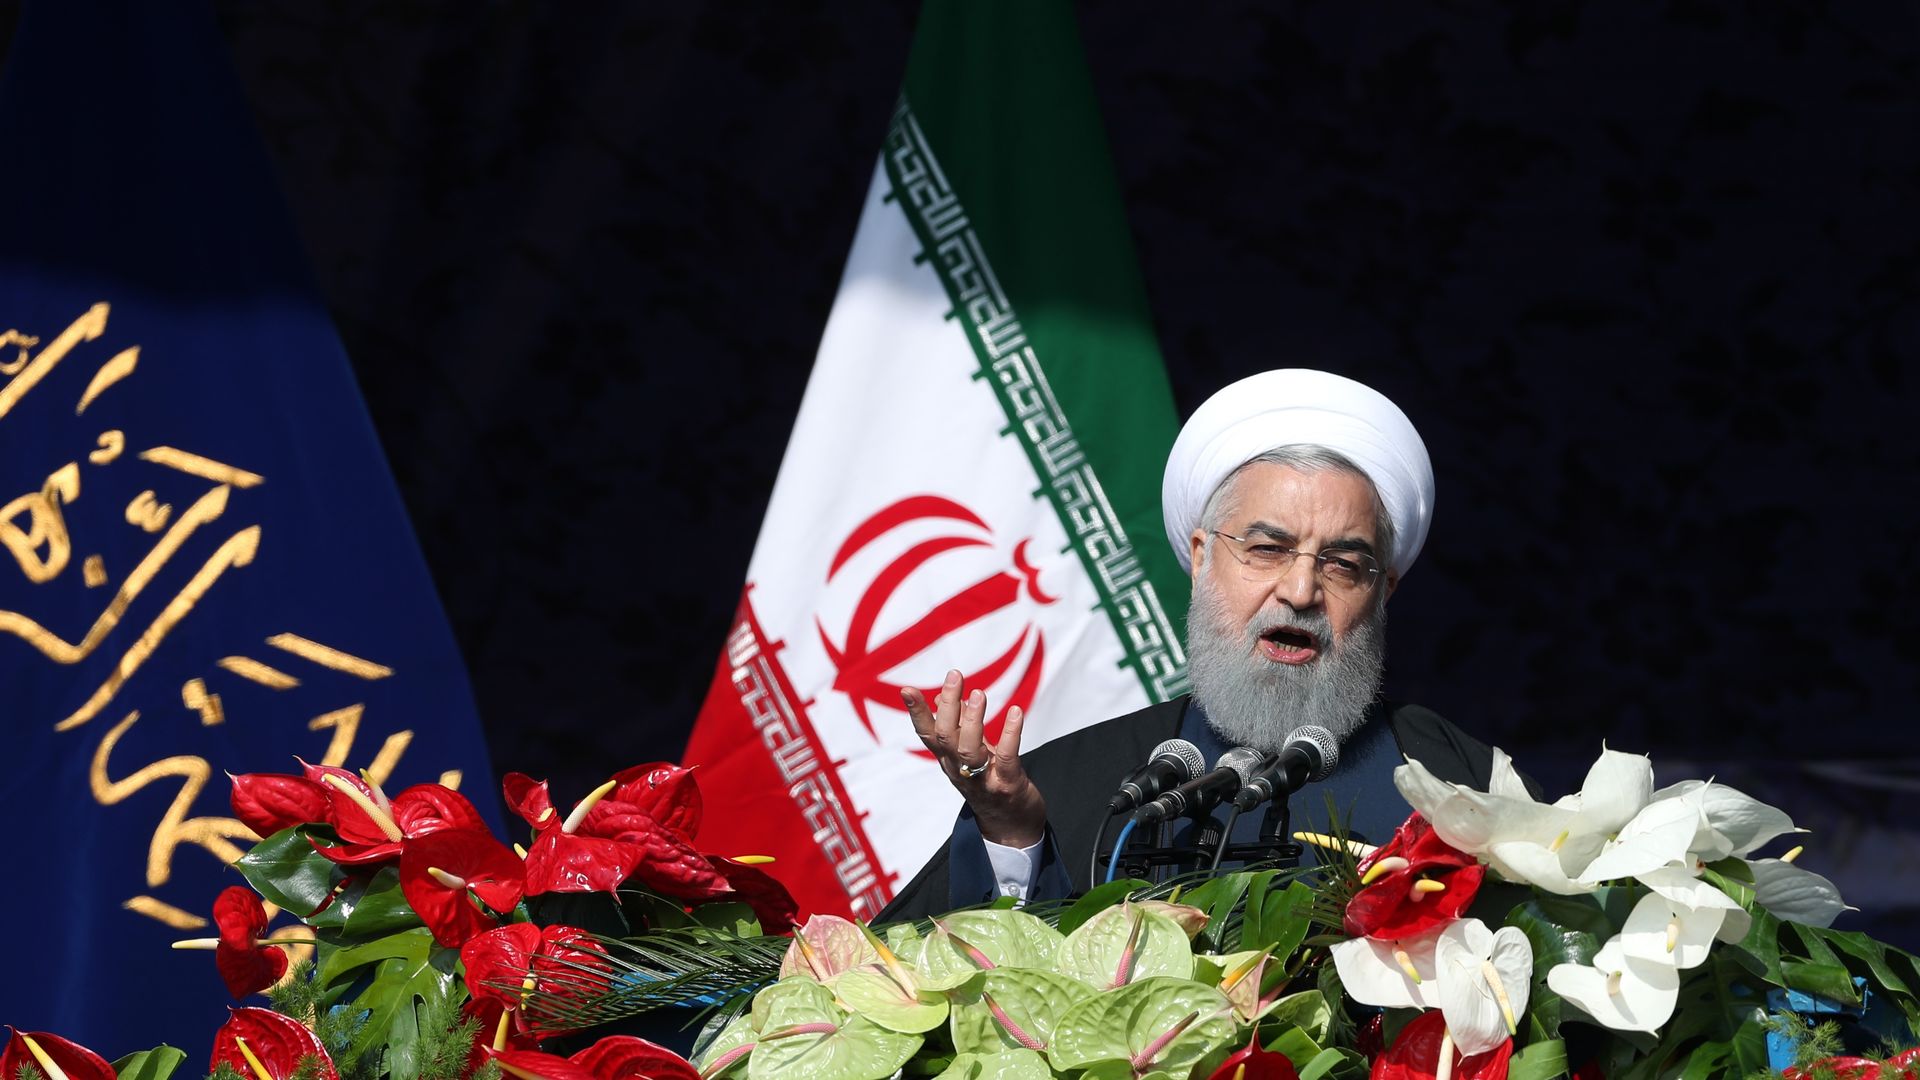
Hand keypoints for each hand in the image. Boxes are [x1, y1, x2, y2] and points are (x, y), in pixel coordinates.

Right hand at [903, 670, 1046, 848]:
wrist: (1012, 826)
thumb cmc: (989, 782)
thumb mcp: (970, 753)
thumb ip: (958, 727)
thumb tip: (942, 698)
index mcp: (947, 760)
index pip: (927, 734)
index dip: (917, 712)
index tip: (907, 689)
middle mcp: (959, 770)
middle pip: (945, 737)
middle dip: (949, 705)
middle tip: (955, 676)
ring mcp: (981, 780)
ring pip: (968, 750)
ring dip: (972, 720)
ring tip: (979, 694)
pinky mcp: (1006, 786)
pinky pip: (1006, 758)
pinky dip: (1011, 733)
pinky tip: (1016, 712)